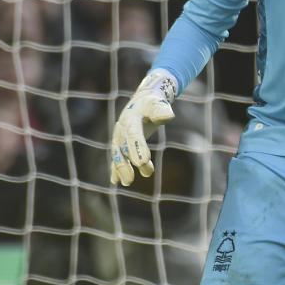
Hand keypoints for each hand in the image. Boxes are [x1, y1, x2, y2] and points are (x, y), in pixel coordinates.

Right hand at [110, 68, 177, 185]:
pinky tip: (116, 181)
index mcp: (131, 118)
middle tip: (133, 179)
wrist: (143, 102)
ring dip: (121, 169)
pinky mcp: (120, 143)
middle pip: (123, 147)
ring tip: (127, 182)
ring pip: (118, 154)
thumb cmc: (153, 104)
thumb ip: (161, 111)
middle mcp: (122, 128)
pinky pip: (117, 157)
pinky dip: (115, 168)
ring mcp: (119, 136)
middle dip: (126, 163)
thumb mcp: (158, 104)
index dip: (138, 147)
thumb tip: (168, 116)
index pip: (134, 134)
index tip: (143, 162)